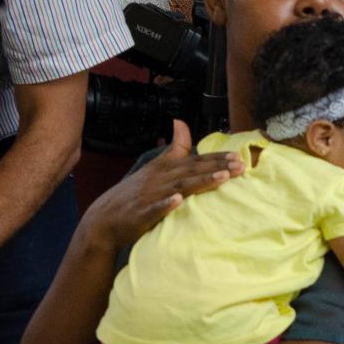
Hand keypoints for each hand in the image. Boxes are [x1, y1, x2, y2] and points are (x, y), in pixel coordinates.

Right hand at [80, 121, 240, 253]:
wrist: (104, 220)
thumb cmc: (134, 194)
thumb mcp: (154, 168)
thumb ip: (173, 149)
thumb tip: (181, 123)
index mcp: (162, 168)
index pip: (193, 161)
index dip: (215, 158)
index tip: (237, 155)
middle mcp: (158, 179)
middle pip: (191, 171)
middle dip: (216, 167)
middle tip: (240, 165)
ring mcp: (149, 196)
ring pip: (178, 187)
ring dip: (200, 182)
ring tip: (222, 178)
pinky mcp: (141, 214)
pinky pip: (155, 209)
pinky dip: (166, 204)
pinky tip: (179, 201)